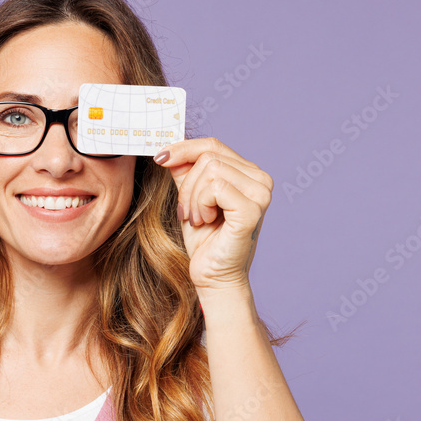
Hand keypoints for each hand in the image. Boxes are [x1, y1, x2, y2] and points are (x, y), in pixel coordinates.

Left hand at [153, 137, 272, 293]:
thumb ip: (185, 173)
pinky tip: (205, 222)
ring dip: (193, 198)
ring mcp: (260, 193)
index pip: (212, 145)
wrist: (213, 276)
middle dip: (187, 185)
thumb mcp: (190, 198)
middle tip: (187, 212)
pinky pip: (215, 188)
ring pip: (210, 170)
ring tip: (198, 219)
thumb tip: (170, 151)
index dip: (183, 149)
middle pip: (208, 156)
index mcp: (249, 174)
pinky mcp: (252, 209)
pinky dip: (200, 205)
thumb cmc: (204, 240)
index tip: (160, 158)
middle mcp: (260, 179)